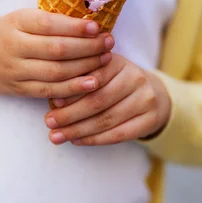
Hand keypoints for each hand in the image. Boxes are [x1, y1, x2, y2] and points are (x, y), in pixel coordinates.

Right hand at [0, 9, 113, 110]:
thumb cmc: (2, 33)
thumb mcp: (18, 18)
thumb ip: (46, 20)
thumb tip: (87, 22)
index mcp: (15, 22)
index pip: (50, 24)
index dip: (76, 28)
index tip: (97, 27)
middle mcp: (14, 46)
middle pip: (57, 50)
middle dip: (88, 47)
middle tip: (109, 43)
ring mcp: (16, 71)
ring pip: (56, 72)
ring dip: (85, 67)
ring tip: (105, 59)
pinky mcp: (20, 90)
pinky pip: (50, 90)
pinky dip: (73, 88)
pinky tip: (92, 82)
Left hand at [44, 53, 170, 145]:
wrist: (151, 94)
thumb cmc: (113, 82)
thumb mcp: (99, 72)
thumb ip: (79, 80)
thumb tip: (54, 99)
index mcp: (118, 61)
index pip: (93, 77)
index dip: (71, 92)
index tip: (52, 102)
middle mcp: (135, 77)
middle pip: (98, 100)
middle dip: (70, 114)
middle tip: (49, 122)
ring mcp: (146, 99)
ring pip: (107, 119)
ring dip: (78, 130)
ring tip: (57, 136)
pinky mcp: (151, 119)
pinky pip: (119, 134)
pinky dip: (95, 139)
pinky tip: (77, 141)